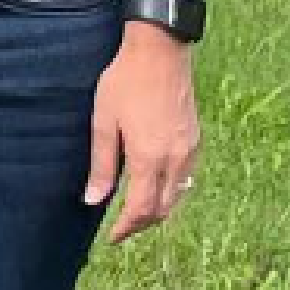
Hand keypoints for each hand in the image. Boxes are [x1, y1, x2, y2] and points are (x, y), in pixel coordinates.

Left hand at [85, 29, 198, 242]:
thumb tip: (94, 200)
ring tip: (136, 210)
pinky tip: (155, 184)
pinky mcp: (194, 138)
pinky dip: (171, 190)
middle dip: (142, 224)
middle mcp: (174, 159)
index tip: (112, 238)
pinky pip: (186, 177)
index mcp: (149, 158)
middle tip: (122, 228)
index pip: (141, 209)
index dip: (126, 228)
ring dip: (158, 209)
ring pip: (178, 195)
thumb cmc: (125, 82)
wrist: (160, 50)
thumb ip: (101, 165)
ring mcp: (189, 149)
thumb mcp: (103, 123)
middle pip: (163, 209)